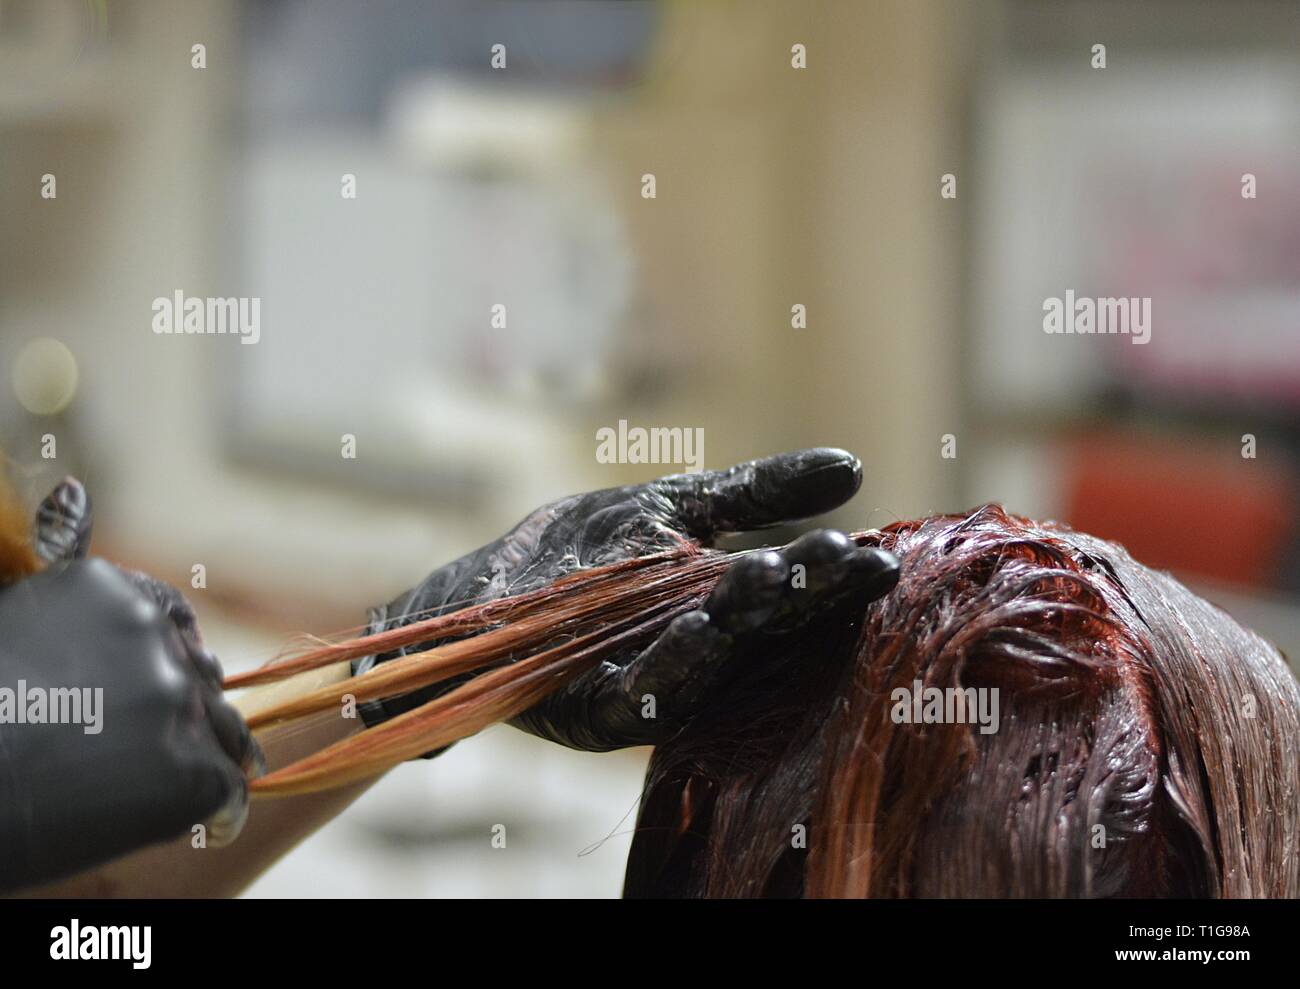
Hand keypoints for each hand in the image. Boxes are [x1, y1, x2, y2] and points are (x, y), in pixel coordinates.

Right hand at [0, 479, 259, 891]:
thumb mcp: (14, 615)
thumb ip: (60, 565)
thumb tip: (73, 488)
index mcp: (112, 591)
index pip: (173, 619)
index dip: (170, 657)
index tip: (159, 683)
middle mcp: (156, 637)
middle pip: (201, 676)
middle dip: (184, 708)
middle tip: (148, 746)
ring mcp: (178, 702)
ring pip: (223, 731)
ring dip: (205, 756)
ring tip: (176, 783)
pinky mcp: (190, 770)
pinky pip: (230, 792)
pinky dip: (216, 810)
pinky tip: (193, 819)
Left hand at [355, 449, 898, 751]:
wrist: (484, 590)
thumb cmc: (586, 551)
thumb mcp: (677, 506)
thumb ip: (757, 493)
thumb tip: (854, 465)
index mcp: (729, 609)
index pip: (795, 591)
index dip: (833, 575)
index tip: (878, 550)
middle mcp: (703, 655)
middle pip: (763, 626)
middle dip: (805, 593)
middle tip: (848, 559)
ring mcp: (652, 685)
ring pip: (711, 660)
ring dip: (742, 620)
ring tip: (774, 574)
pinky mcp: (597, 709)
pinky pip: (642, 693)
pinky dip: (672, 663)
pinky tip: (698, 626)